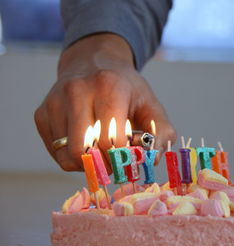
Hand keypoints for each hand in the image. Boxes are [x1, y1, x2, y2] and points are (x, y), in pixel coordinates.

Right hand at [34, 33, 175, 171]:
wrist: (93, 63)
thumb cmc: (125, 89)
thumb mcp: (151, 105)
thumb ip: (162, 133)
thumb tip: (151, 160)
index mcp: (108, 86)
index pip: (110, 140)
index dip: (122, 158)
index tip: (130, 160)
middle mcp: (76, 91)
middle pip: (83, 151)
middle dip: (103, 164)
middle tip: (116, 161)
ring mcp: (54, 102)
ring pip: (67, 155)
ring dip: (88, 163)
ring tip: (102, 150)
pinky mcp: (41, 114)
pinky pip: (56, 152)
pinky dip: (73, 157)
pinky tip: (86, 142)